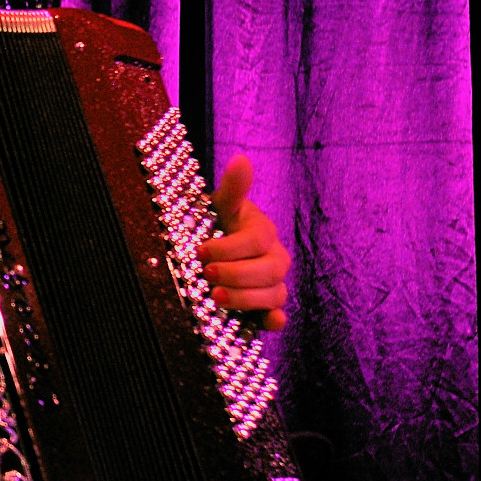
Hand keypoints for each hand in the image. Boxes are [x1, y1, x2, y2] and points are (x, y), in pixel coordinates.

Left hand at [198, 154, 290, 331]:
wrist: (213, 250)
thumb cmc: (217, 226)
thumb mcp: (219, 207)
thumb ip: (233, 188)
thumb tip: (241, 158)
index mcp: (263, 233)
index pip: (257, 240)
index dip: (230, 247)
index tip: (201, 250)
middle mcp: (274, 259)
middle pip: (270, 270)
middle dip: (237, 274)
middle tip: (207, 274)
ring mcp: (273, 285)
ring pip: (274, 294)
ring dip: (247, 299)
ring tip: (216, 297)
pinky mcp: (267, 308)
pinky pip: (279, 315)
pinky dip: (276, 321)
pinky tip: (268, 323)